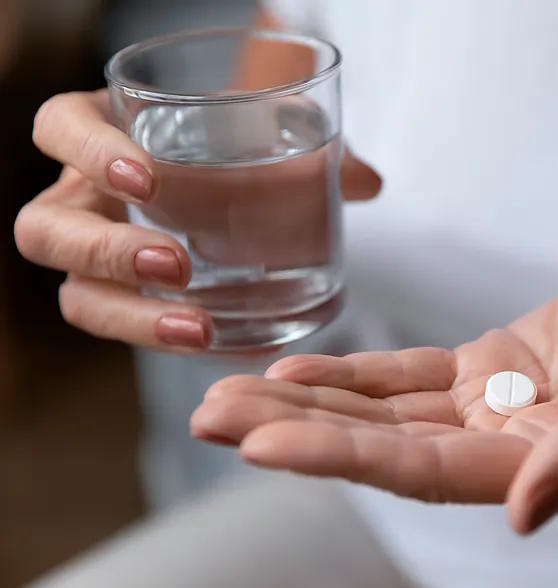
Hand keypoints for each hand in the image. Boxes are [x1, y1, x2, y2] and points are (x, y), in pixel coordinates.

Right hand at [14, 90, 380, 351]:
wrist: (228, 175)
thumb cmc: (234, 143)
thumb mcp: (268, 132)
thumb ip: (315, 151)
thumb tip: (368, 184)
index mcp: (105, 135)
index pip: (60, 127)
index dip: (88, 152)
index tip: (148, 180)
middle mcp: (84, 197)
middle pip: (47, 229)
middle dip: (104, 252)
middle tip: (175, 266)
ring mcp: (96, 253)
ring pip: (75, 295)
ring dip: (129, 316)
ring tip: (196, 327)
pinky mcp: (123, 298)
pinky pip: (120, 327)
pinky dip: (161, 339)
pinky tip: (217, 346)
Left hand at [192, 248, 557, 531]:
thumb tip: (529, 518)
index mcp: (545, 466)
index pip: (424, 471)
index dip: (341, 456)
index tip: (259, 442)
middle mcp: (508, 447)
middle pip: (385, 447)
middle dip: (296, 434)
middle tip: (205, 419)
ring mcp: (497, 407)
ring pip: (387, 412)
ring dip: (308, 404)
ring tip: (227, 395)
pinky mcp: (497, 365)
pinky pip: (414, 375)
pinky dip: (357, 374)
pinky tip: (300, 370)